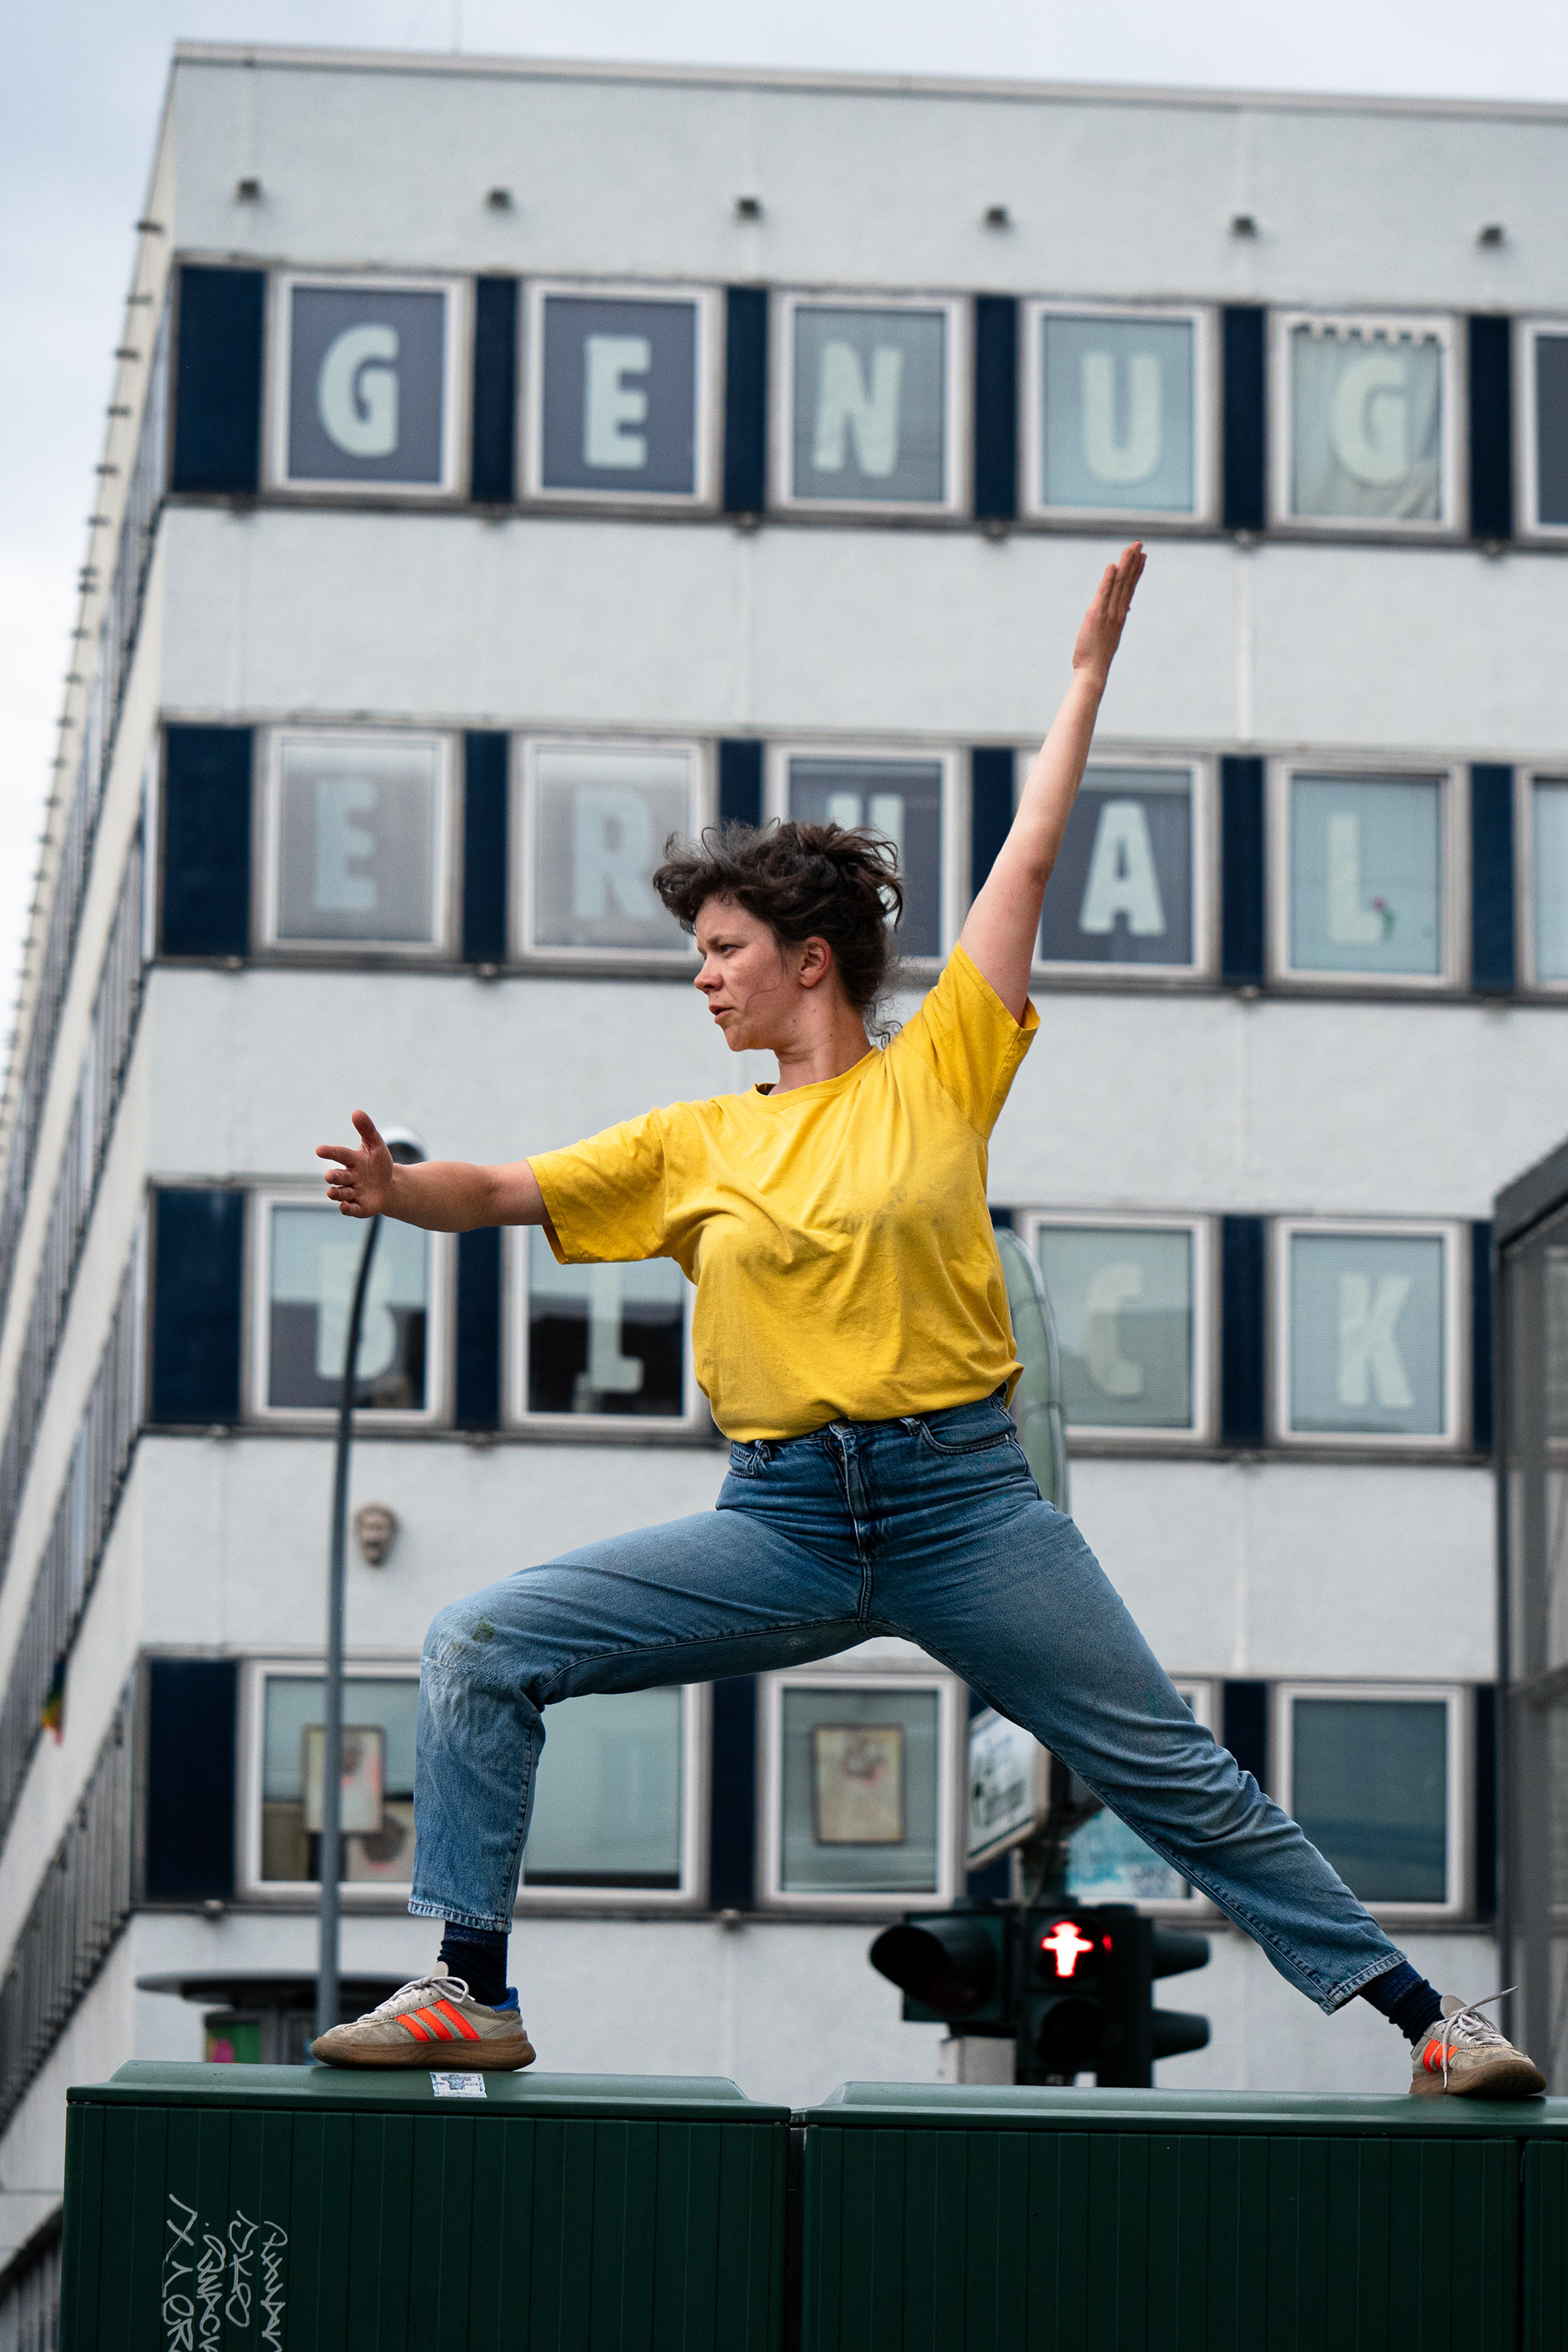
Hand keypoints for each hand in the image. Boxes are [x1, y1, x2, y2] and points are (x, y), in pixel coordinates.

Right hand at [316, 1109, 393, 1218]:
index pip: (340, 1154)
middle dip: (333, 1176)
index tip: (319, 1150)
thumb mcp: (376, 1145)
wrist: (389, 1187)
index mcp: (352, 1160)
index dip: (330, 1152)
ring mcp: (353, 1193)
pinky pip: (350, 1209)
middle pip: (338, 1176)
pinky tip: (343, 1206)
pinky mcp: (358, 1208)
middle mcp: (349, 1177)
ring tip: (333, 1192)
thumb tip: (357, 1111)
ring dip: (337, 1193)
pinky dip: (346, 1208)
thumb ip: (367, 1130)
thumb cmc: (378, 1164)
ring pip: (341, 1193)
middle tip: (329, 1176)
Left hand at [1071, 542, 1145, 687]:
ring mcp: (1108, 614)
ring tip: (1131, 548)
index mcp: (1120, 617)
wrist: (1092, 672)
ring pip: (1119, 585)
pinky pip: (1104, 594)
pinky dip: (1109, 580)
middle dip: (1134, 563)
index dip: (1136, 572)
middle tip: (1140, 545)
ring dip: (1125, 565)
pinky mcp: (1096, 616)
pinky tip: (1113, 566)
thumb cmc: (1097, 658)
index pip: (1130, 590)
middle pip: (1127, 583)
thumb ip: (1115, 622)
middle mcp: (1117, 613)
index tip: (1142, 557)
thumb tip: (1124, 613)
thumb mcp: (1109, 637)